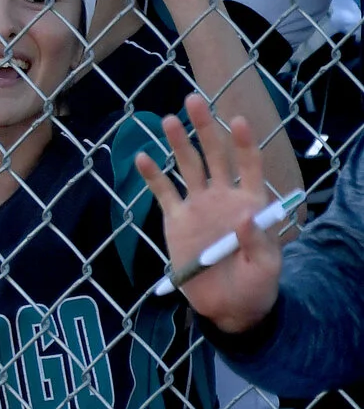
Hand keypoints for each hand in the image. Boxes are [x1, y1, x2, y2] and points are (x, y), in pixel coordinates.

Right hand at [133, 96, 283, 331]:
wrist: (227, 307)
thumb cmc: (256, 285)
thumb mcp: (266, 267)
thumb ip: (258, 241)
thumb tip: (246, 216)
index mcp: (251, 202)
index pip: (249, 165)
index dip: (244, 143)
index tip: (237, 121)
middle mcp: (223, 196)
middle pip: (215, 155)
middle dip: (205, 128)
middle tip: (193, 101)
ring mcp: (198, 205)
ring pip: (187, 166)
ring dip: (179, 143)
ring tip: (168, 120)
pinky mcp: (176, 220)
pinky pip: (162, 193)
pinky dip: (152, 176)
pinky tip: (142, 157)